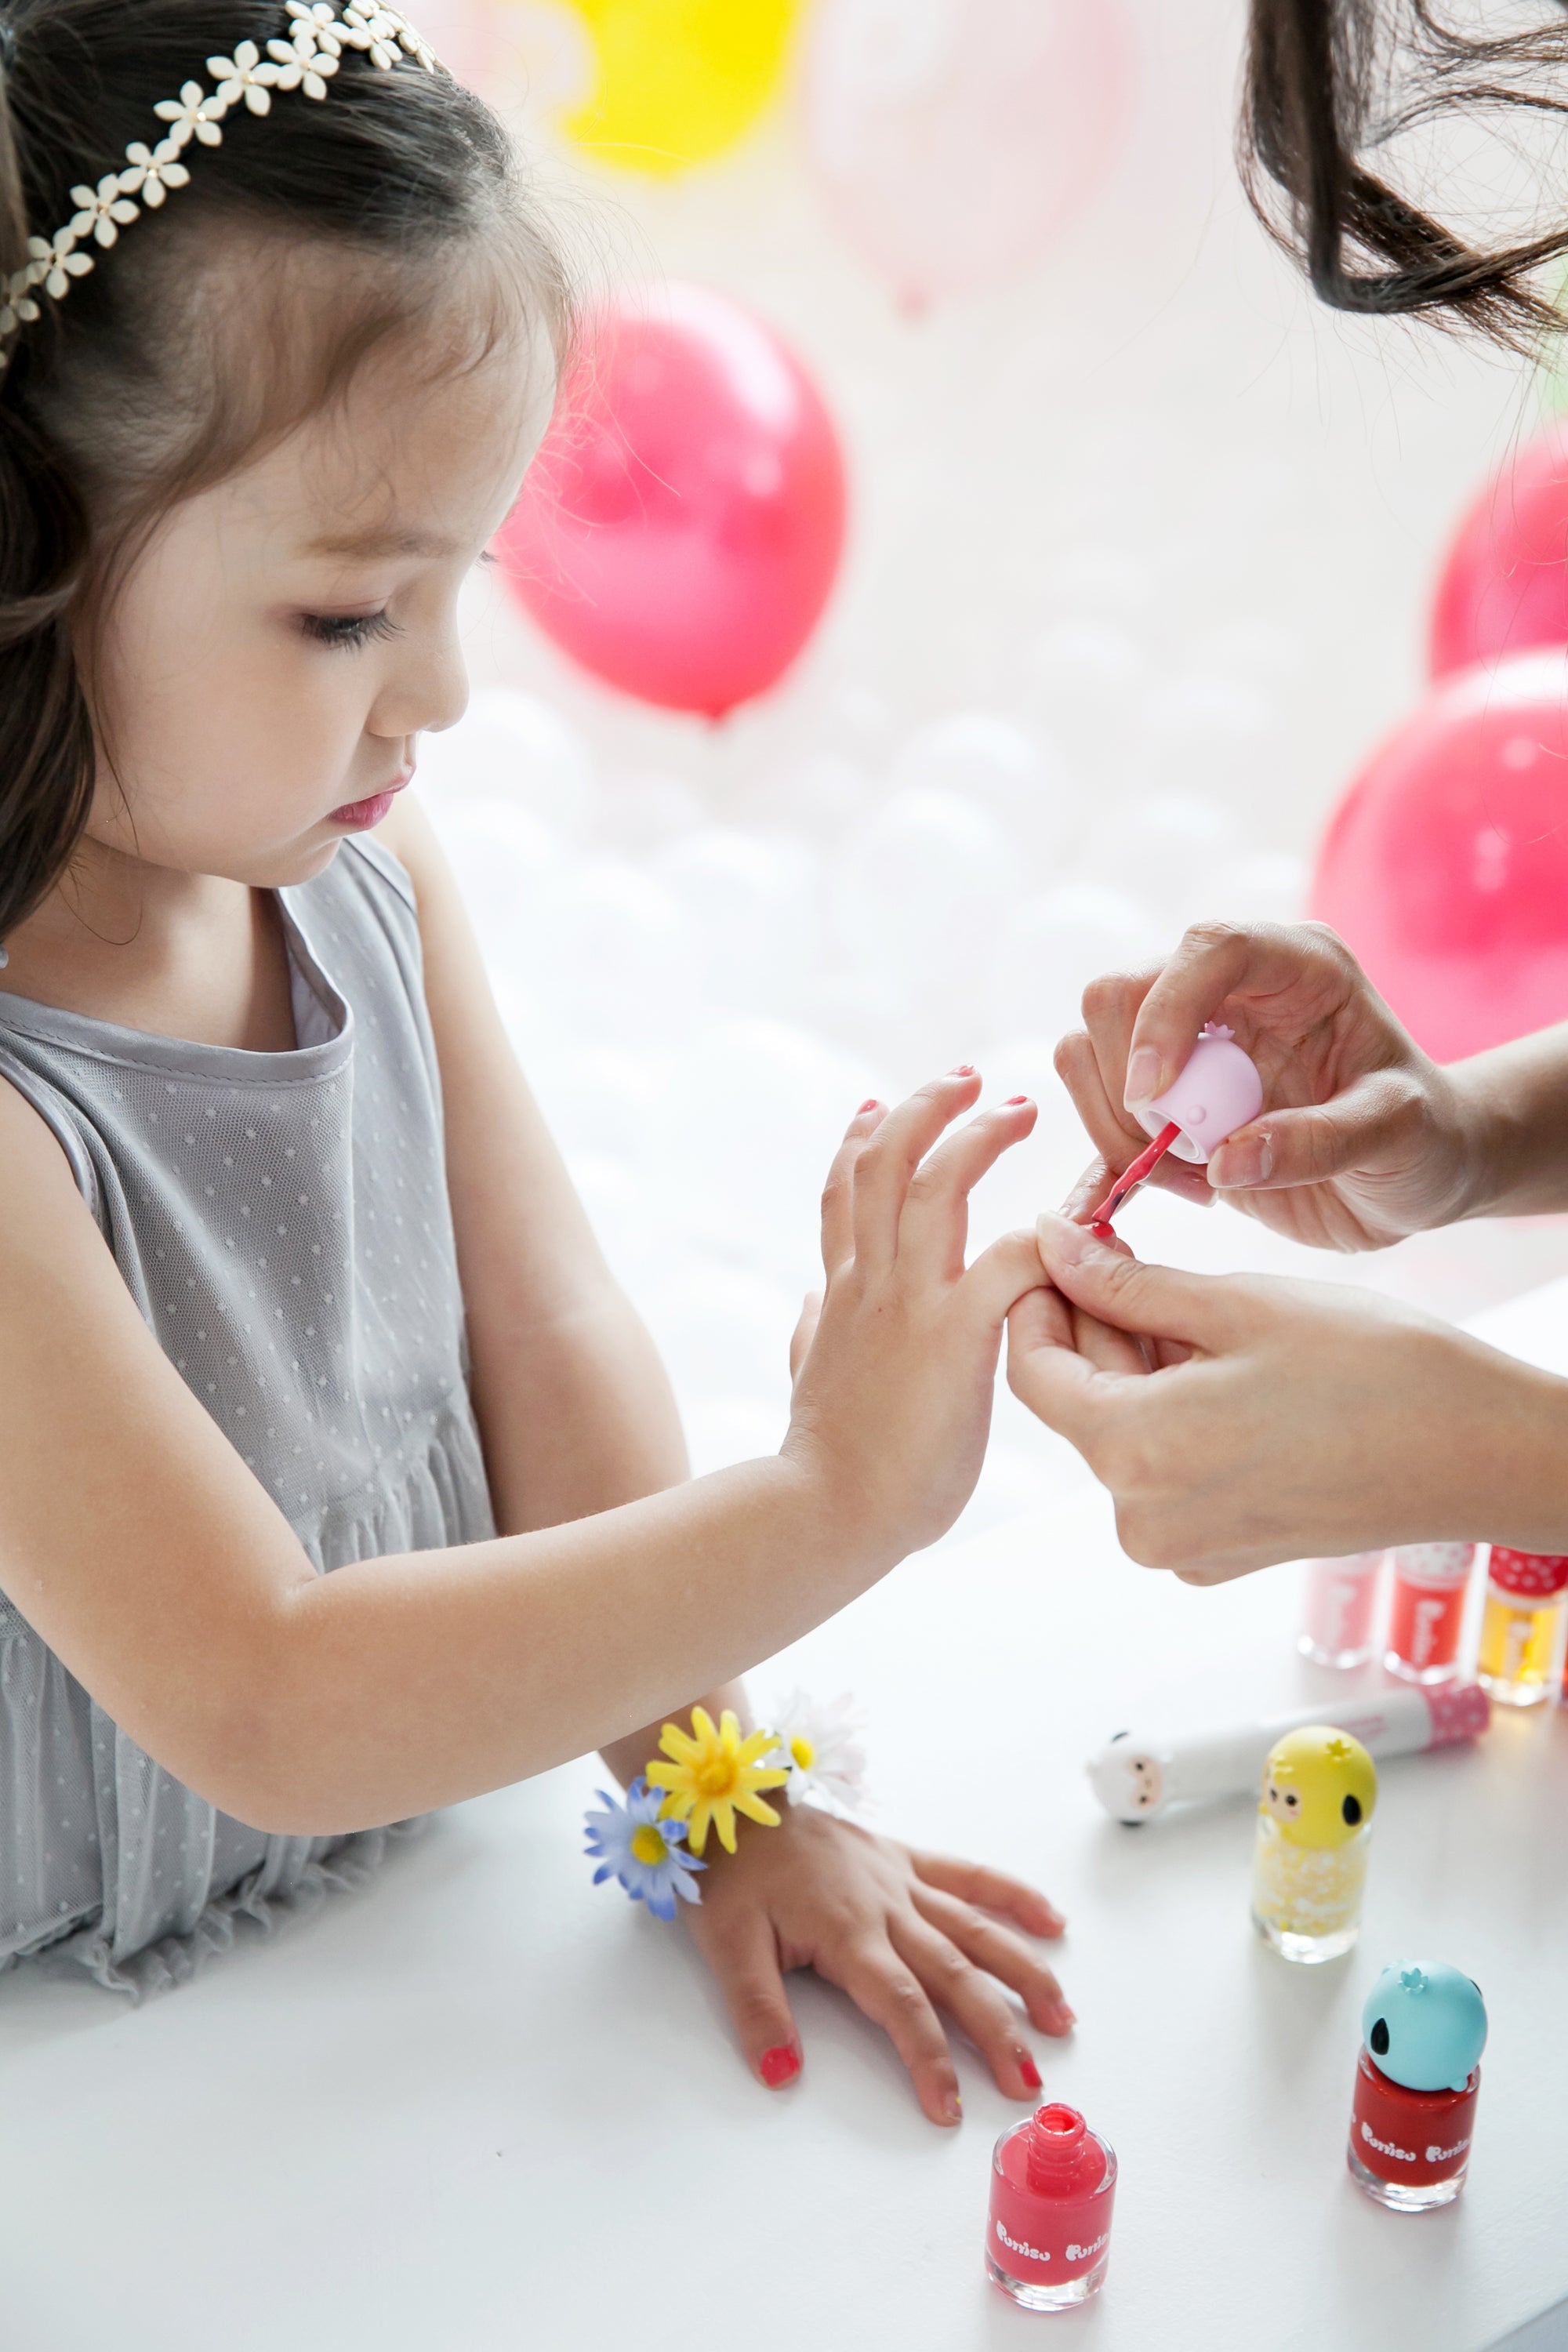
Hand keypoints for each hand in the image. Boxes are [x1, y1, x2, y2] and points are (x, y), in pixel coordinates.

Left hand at [681, 1800, 1070, 2124]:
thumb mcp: (726, 1945)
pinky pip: (966, 1875)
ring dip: (1023, 1973)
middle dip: (997, 2032)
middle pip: (956, 1975)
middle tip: (1028, 2083)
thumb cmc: (730, 1875)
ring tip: (1062, 2017)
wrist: (735, 1800)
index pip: (902, 2007)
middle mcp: (887, 1908)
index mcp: (847, 1934)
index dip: (929, 2060)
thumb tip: (780, 2074)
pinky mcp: (903, 1858)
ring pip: (975, 1930)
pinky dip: (1011, 1896)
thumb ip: (756, 2011)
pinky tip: (1051, 1920)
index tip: (949, 2110)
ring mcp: (901, 1881)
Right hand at [782, 1072, 1046, 1564]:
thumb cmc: (826, 1464)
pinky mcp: (951, 1338)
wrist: (826, 1515)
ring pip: (933, 1185)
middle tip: (968, 1078)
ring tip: (1019, 1109)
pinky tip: (1065, 1234)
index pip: (844, 1189)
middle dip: (925, 1108)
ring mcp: (906, 1303)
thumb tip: (807, 1307)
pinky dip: (1038, 1243)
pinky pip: (1004, 1263)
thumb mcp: (808, 1379)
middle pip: (884, 1162)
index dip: (861, 1138)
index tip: (882, 1103)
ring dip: (976, 1137)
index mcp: (839, 1291)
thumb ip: (810, 1334)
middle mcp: (868, 1282)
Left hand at [1008, 1212, 1564, 1578]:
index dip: (1034, 1297)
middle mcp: (1143, 1519)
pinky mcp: (1220, 1554)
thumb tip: (1050, 1246)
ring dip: (1137, 1364)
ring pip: (1122, 1432)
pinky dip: (1174, 1412)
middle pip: (1078, 1400)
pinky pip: (1165, 1469)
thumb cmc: (1374, 1372)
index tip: (1056, 1243)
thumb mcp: (1237, 1307)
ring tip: (1193, 1304)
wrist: (1480, 1453)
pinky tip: (1223, 1364)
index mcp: (1135, 1454)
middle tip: (1125, 1245)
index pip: (1032, 1369)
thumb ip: (1125, 1284)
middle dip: (1094, 1321)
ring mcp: (1182, 1547)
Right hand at [1054, 921, 1478, 1250]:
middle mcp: (1229, 990)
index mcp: (1296, 967)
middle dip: (1127, 1085)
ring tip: (1193, 1181)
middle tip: (1183, 1156)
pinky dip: (1102, 1162)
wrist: (1414, 1174)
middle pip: (1118, 995)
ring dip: (1116, 1128)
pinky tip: (1147, 1198)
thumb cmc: (1423, 1139)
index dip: (1166, 1013)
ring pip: (1088, 1051)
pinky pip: (1095, 1112)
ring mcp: (1188, 1042)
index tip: (1156, 1098)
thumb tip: (1225, 1162)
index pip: (1205, 949)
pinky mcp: (1166, 1098)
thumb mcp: (1399, 1136)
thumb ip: (1322, 1142)